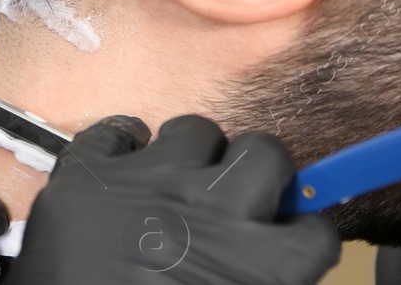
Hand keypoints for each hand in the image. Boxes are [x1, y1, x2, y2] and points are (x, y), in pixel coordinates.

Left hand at [6, 116, 339, 284]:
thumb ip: (258, 280)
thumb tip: (273, 263)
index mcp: (256, 267)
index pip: (313, 231)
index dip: (299, 235)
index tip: (285, 239)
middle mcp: (211, 213)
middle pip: (265, 153)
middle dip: (259, 173)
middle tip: (237, 199)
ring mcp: (147, 185)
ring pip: (195, 130)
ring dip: (193, 157)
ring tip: (175, 187)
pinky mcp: (87, 178)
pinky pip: (116, 130)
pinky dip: (120, 146)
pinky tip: (121, 172)